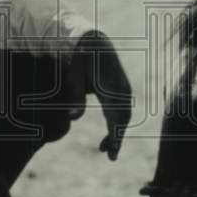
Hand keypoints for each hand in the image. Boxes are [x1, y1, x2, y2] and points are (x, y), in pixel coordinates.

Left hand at [64, 29, 131, 160]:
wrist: (93, 41)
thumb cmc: (80, 59)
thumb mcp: (73, 76)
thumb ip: (74, 96)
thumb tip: (72, 118)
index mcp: (111, 87)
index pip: (116, 118)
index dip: (115, 137)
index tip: (111, 154)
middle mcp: (122, 89)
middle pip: (123, 119)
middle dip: (117, 138)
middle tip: (109, 156)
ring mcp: (124, 89)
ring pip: (124, 116)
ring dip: (116, 132)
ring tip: (104, 148)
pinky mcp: (122, 89)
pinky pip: (122, 110)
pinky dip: (116, 123)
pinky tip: (109, 132)